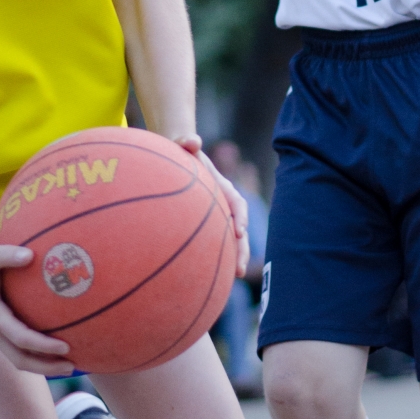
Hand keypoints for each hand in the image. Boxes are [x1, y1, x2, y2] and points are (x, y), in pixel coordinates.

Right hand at [0, 241, 74, 374]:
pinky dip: (34, 353)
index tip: (66, 347)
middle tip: (73, 366)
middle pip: (20, 359)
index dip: (43, 346)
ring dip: (42, 364)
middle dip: (46, 366)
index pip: (21, 339)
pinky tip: (52, 346)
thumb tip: (31, 255)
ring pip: (17, 357)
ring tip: (68, 364)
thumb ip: (7, 255)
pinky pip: (15, 347)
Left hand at [174, 133, 249, 276]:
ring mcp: (217, 213)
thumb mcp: (181, 144)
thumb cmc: (179, 150)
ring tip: (236, 277)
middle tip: (241, 269)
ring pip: (231, 237)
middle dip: (242, 248)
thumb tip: (192, 141)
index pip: (236, 202)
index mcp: (221, 186)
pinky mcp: (208, 221)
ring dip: (236, 256)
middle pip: (238, 226)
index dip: (239, 217)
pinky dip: (218, 256)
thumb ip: (186, 141)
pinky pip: (216, 240)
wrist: (177, 153)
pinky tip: (212, 274)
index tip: (239, 232)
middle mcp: (224, 201)